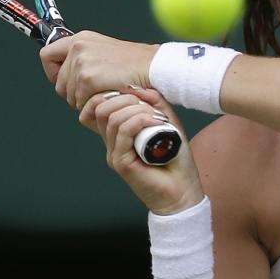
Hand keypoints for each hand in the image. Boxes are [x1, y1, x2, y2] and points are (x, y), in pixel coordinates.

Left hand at [39, 30, 158, 110]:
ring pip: (67, 95)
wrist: (153, 67)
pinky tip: (107, 97)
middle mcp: (77, 47)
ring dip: (83, 101)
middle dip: (72, 93)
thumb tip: (66, 76)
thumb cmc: (134, 65)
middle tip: (93, 94)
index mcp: (80, 39)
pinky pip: (79, 102)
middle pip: (58, 82)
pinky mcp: (87, 78)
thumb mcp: (105, 52)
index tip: (65, 80)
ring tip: (104, 93)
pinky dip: (92, 104)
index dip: (54, 72)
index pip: (47, 55)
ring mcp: (81, 62)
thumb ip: (85, 58)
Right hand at [80, 86, 203, 214]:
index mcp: (118, 133)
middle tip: (149, 106)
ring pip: (112, 118)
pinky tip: (154, 122)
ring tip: (156, 117)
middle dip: (125, 98)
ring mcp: (114, 153)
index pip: (96, 106)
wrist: (183, 191)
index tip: (138, 95)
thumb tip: (137, 87)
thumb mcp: (167, 122)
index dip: (113, 93)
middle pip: (100, 108)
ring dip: (136, 109)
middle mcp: (111, 143)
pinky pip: (122, 132)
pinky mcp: (121, 163)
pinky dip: (139, 121)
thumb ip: (154, 103)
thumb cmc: (176, 160)